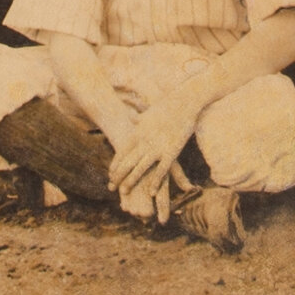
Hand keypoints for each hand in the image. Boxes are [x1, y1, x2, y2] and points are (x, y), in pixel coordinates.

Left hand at [111, 95, 204, 218]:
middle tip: (111, 187)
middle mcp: (145, 141)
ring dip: (131, 181)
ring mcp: (157, 147)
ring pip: (140, 168)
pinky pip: (161, 171)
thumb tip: (132, 119)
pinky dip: (155, 182)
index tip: (110, 174)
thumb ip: (139, 120)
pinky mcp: (171, 152)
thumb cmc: (167, 106)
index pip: (122, 152)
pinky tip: (150, 192)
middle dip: (118, 176)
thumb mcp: (148, 113)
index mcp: (138, 132)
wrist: (184, 102)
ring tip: (124, 192)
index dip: (115, 165)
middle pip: (127, 162)